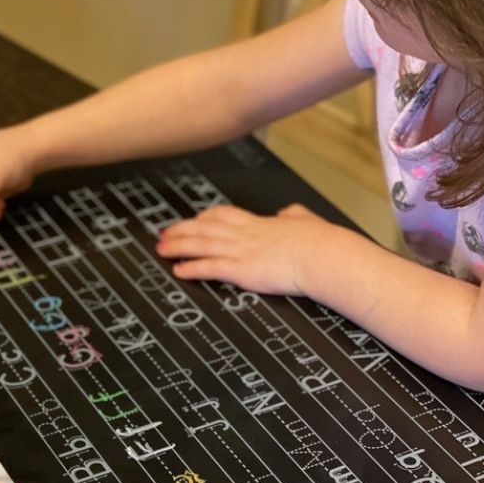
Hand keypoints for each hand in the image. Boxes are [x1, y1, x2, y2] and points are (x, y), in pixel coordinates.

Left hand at [155, 203, 329, 295]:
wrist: (322, 255)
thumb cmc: (320, 242)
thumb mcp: (306, 220)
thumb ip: (294, 215)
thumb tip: (290, 212)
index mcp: (260, 223)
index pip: (224, 215)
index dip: (204, 218)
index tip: (193, 219)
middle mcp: (245, 235)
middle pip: (204, 228)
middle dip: (181, 230)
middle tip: (164, 234)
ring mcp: (241, 251)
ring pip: (200, 245)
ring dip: (177, 247)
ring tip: (161, 250)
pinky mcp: (241, 270)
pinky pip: (209, 268)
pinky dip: (191, 268)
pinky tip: (179, 270)